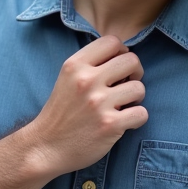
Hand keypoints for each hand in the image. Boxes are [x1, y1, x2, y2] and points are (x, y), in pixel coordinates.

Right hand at [25, 35, 146, 175]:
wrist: (45, 147)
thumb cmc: (61, 112)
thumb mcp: (67, 78)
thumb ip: (91, 64)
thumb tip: (124, 54)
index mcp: (75, 65)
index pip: (113, 41)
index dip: (122, 53)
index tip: (118, 68)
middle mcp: (87, 80)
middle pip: (132, 61)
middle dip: (135, 73)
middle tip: (125, 86)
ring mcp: (99, 103)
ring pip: (140, 88)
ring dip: (135, 98)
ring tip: (122, 106)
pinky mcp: (110, 125)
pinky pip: (142, 113)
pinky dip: (137, 119)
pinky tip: (124, 122)